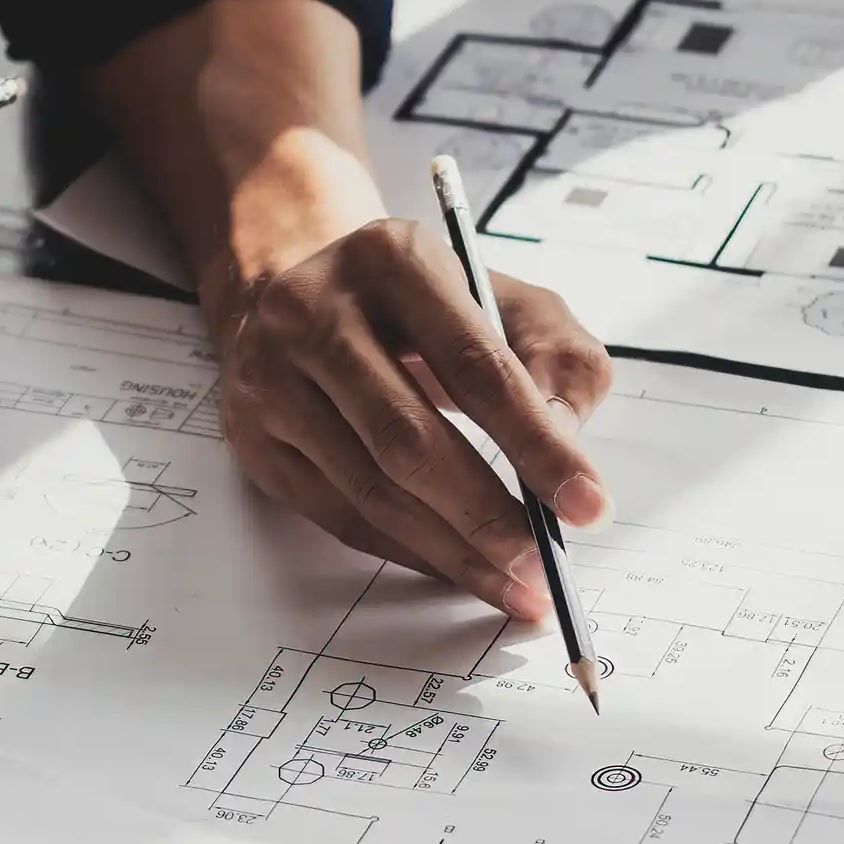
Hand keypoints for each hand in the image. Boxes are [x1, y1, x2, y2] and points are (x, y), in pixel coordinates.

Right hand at [212, 220, 614, 617]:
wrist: (298, 288)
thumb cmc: (423, 304)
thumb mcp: (507, 300)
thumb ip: (559, 361)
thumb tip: (563, 448)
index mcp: (392, 260)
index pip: (475, 366)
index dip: (536, 443)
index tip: (589, 504)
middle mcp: (314, 312)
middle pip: (407, 437)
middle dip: (486, 515)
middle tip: (542, 563)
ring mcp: (271, 377)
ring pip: (369, 488)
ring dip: (451, 550)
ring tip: (514, 583)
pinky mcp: (254, 437)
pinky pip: (340, 515)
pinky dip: (408, 551)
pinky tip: (456, 567)